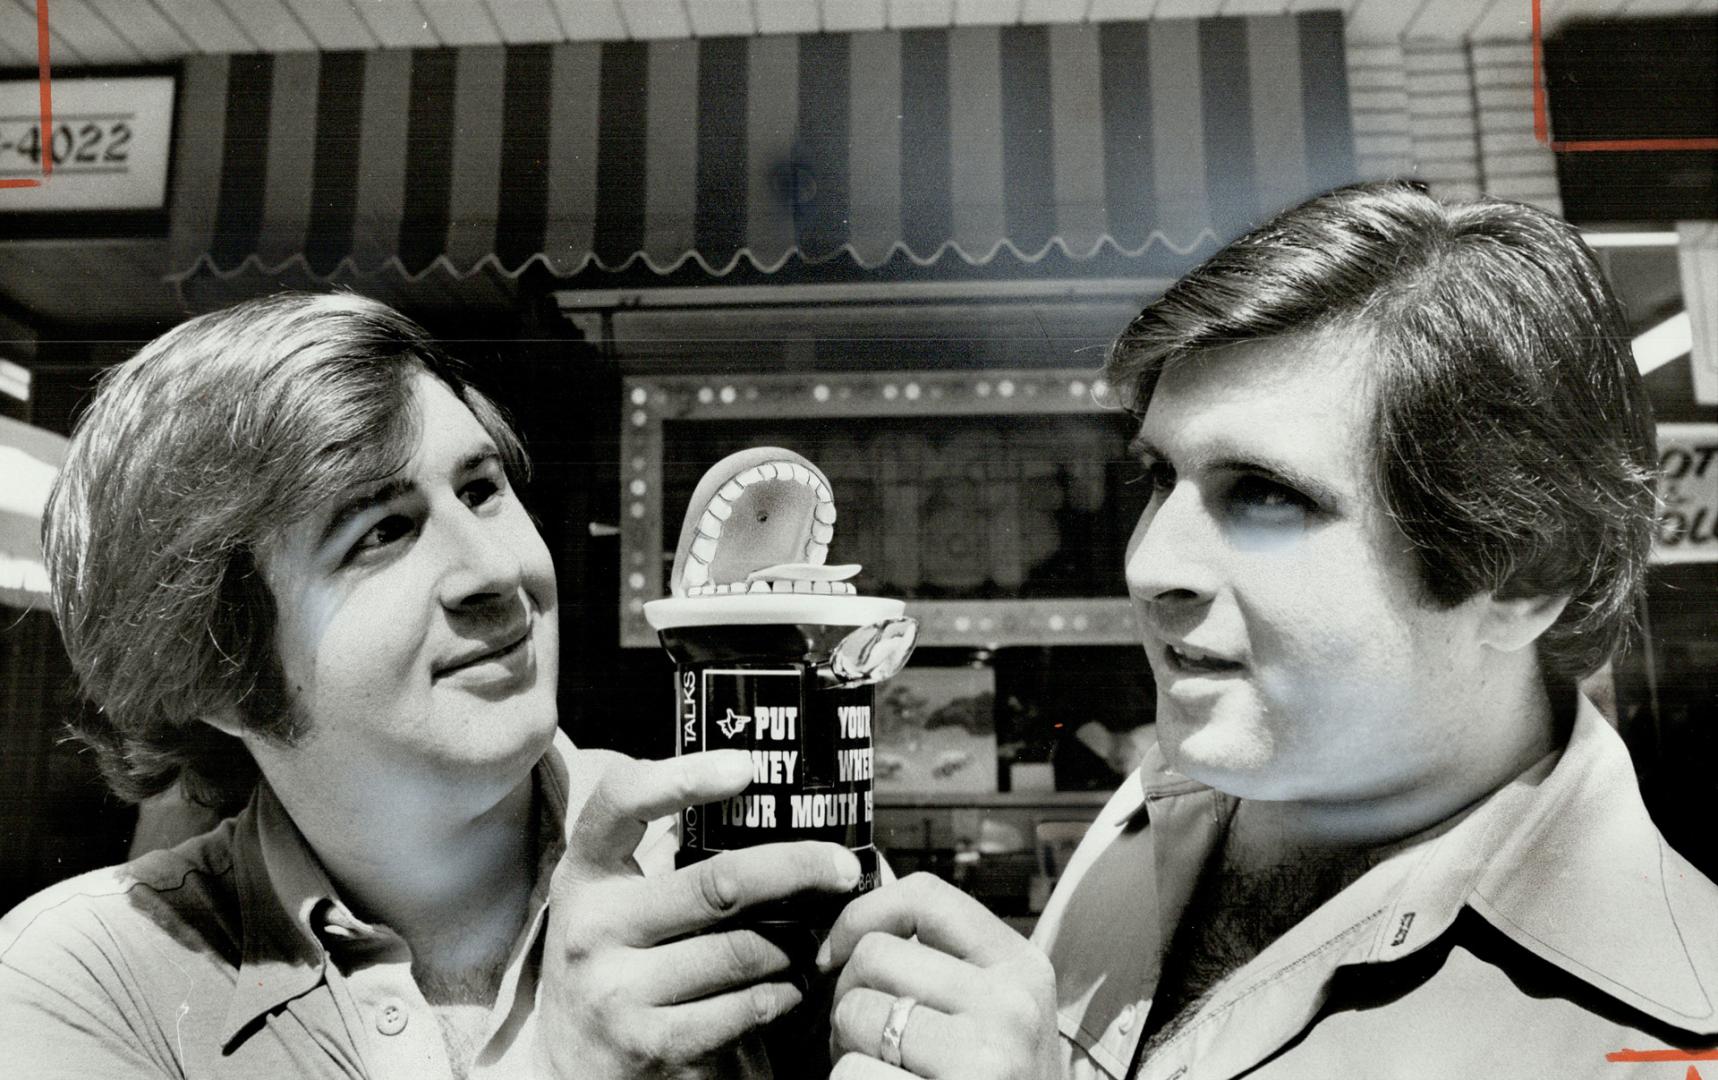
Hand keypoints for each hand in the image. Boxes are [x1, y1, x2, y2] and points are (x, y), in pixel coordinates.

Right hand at [538, 750, 862, 1078]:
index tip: (746, 766)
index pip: (621, 803)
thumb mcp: (617, 901)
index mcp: (585, 874)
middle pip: (718, 883)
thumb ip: (668, 858)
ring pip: (745, 950)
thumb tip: (766, 805)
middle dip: (797, 869)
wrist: (569, 1067)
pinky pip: (746, 1007)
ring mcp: (617, 992)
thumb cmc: (615, 960)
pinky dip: (784, 992)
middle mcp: (593, 928)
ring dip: (797, 941)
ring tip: (815, 935)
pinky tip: (791, 985)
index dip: (683, 777)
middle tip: (842, 867)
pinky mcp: (650, 1046)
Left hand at [819, 873, 1060, 1078]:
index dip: (863, 914)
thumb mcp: (994, 1013)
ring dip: (846, 1051)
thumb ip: (943, 966)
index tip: (841, 951)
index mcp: (1022, 968)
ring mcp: (982, 1059)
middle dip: (850, 997)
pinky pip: (851, 1075)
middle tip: (870, 1037)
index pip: (926, 896)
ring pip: (854, 1015)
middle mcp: (1010, 1006)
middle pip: (874, 956)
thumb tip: (856, 924)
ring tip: (883, 1072)